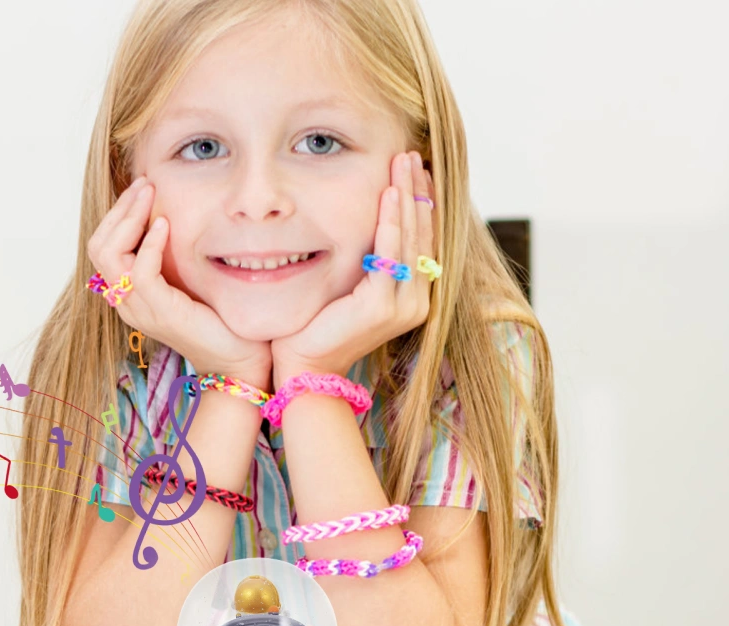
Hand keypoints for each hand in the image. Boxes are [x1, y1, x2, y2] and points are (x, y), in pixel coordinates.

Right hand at [87, 176, 272, 389]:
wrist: (238, 360)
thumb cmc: (220, 320)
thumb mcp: (189, 280)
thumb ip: (173, 256)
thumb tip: (172, 214)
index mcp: (130, 295)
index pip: (103, 247)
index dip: (118, 214)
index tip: (142, 189)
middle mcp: (128, 303)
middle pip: (98, 247)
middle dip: (119, 210)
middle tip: (144, 184)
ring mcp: (141, 310)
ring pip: (109, 255)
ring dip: (129, 218)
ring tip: (150, 196)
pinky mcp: (161, 313)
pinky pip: (140, 272)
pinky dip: (149, 243)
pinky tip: (164, 224)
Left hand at [271, 151, 435, 387]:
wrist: (305, 367)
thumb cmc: (318, 329)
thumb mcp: (349, 289)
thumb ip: (366, 264)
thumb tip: (367, 230)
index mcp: (412, 298)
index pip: (423, 241)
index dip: (420, 203)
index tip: (414, 170)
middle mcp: (416, 302)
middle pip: (422, 234)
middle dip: (417, 190)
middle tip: (411, 154)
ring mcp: (403, 306)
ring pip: (411, 238)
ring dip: (408, 195)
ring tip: (404, 161)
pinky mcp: (382, 306)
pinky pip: (390, 254)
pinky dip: (391, 221)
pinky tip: (390, 193)